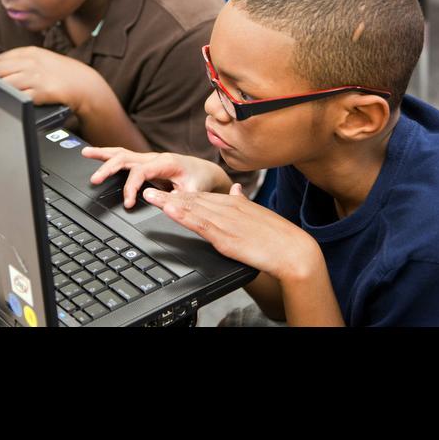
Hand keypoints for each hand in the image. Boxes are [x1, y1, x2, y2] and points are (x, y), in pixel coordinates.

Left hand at [0, 46, 102, 109]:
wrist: (85, 86)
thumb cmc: (63, 74)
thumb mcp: (43, 59)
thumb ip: (22, 60)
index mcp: (31, 52)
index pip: (0, 59)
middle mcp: (32, 63)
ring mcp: (36, 77)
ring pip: (5, 84)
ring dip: (5, 91)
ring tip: (12, 95)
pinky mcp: (42, 92)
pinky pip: (19, 97)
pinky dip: (18, 100)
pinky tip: (25, 99)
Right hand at [81, 146, 230, 207]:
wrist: (205, 172)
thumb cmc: (200, 180)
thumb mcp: (194, 191)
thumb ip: (180, 197)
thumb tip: (163, 202)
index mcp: (166, 163)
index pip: (140, 172)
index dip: (131, 187)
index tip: (128, 202)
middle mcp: (154, 158)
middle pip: (126, 158)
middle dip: (109, 168)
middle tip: (94, 179)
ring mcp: (148, 159)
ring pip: (122, 153)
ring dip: (103, 154)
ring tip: (85, 153)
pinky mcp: (145, 163)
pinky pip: (124, 157)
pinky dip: (108, 155)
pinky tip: (94, 154)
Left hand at [143, 184, 323, 282]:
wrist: (292, 250)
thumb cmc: (278, 236)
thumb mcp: (258, 213)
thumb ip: (243, 201)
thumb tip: (235, 190)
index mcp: (235, 202)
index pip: (202, 195)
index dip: (181, 192)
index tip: (165, 190)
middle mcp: (228, 207)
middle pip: (192, 198)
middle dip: (168, 194)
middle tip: (146, 190)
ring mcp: (225, 220)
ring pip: (191, 208)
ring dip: (168, 202)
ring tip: (150, 196)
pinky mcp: (224, 235)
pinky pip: (198, 223)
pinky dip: (181, 214)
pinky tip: (168, 209)